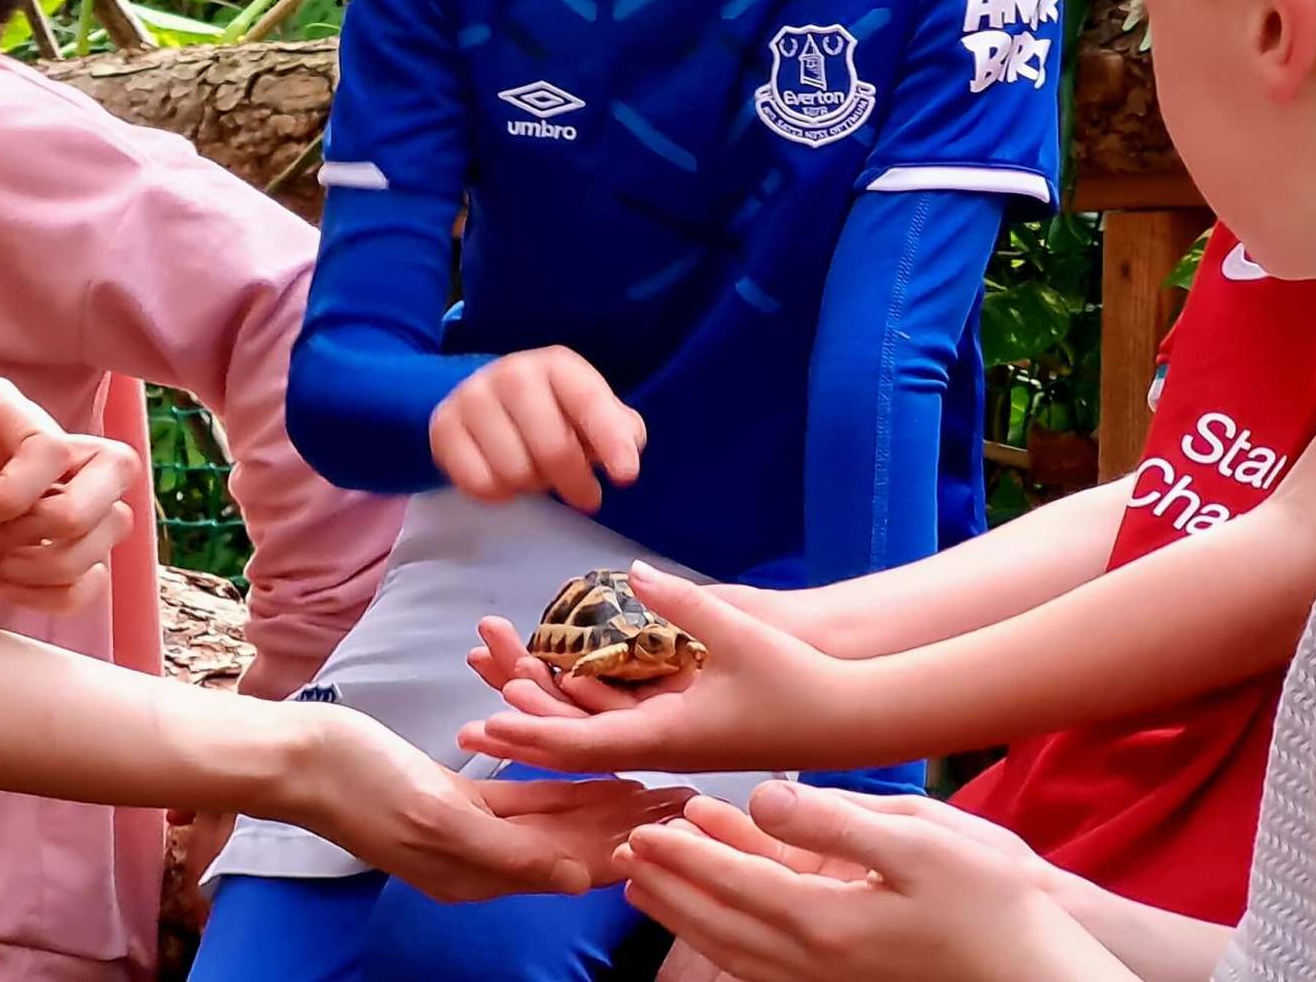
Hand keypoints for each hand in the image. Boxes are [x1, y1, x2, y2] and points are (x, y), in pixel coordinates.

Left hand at [0, 377, 139, 613]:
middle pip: (115, 475)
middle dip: (78, 517)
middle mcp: (23, 458)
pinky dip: (61, 592)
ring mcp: (25, 512)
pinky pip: (80, 581)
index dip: (22, 489)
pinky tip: (7, 590)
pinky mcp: (15, 564)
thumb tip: (30, 528)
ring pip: (108, 530)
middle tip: (19, 544)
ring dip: (68, 557)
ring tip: (5, 569)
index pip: (59, 448)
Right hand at [280, 705, 690, 901]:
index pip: (570, 866)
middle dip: (627, 822)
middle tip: (686, 799)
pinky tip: (595, 768)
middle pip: (571, 844)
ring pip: (553, 817)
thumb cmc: (359, 782)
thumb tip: (577, 883)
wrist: (300, 757)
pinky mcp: (456, 798)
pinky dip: (560, 781)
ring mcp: (467, 830)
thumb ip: (507, 850)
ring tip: (657, 785)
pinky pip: (522, 794)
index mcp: (476, 874)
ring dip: (603, 801)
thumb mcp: (434, 815)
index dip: (624, 845)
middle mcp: (479, 860)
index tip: (677, 827)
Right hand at [429, 347, 644, 511]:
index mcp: (557, 364)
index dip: (611, 441)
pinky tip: (505, 477)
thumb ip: (619, 429)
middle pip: (552, 450)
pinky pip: (478, 484)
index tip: (626, 477)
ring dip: (533, 486)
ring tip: (537, 473)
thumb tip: (626, 452)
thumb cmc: (553, 410)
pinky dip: (499, 494)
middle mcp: (513, 372)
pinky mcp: (443, 426)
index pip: (589, 403)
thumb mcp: (590, 412)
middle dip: (574, 481)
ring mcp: (472, 397)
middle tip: (585, 495)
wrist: (486, 399)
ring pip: (514, 473)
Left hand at [460, 564, 858, 774]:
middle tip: (466, 700)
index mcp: (665, 737)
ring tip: (500, 675)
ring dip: (545, 704)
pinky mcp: (686, 726)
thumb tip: (631, 570)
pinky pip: (621, 717)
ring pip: (593, 726)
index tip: (479, 723)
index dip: (527, 732)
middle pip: (573, 739)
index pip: (580, 743)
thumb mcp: (739, 635)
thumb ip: (683, 601)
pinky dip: (582, 699)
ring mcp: (672, 739)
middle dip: (520, 715)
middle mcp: (659, 745)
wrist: (848, 718)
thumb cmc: (798, 682)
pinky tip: (558, 679)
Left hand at [615, 783, 1101, 981]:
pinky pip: (764, 969)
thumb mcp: (920, 841)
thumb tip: (763, 798)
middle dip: (668, 886)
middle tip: (624, 852)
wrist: (1038, 975)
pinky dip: (726, 942)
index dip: (682, 853)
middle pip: (718, 923)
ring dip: (686, 916)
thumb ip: (833, 821)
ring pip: (735, 951)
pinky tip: (718, 928)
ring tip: (647, 888)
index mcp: (826, 922)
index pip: (732, 881)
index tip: (642, 828)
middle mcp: (815, 963)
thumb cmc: (994, 903)